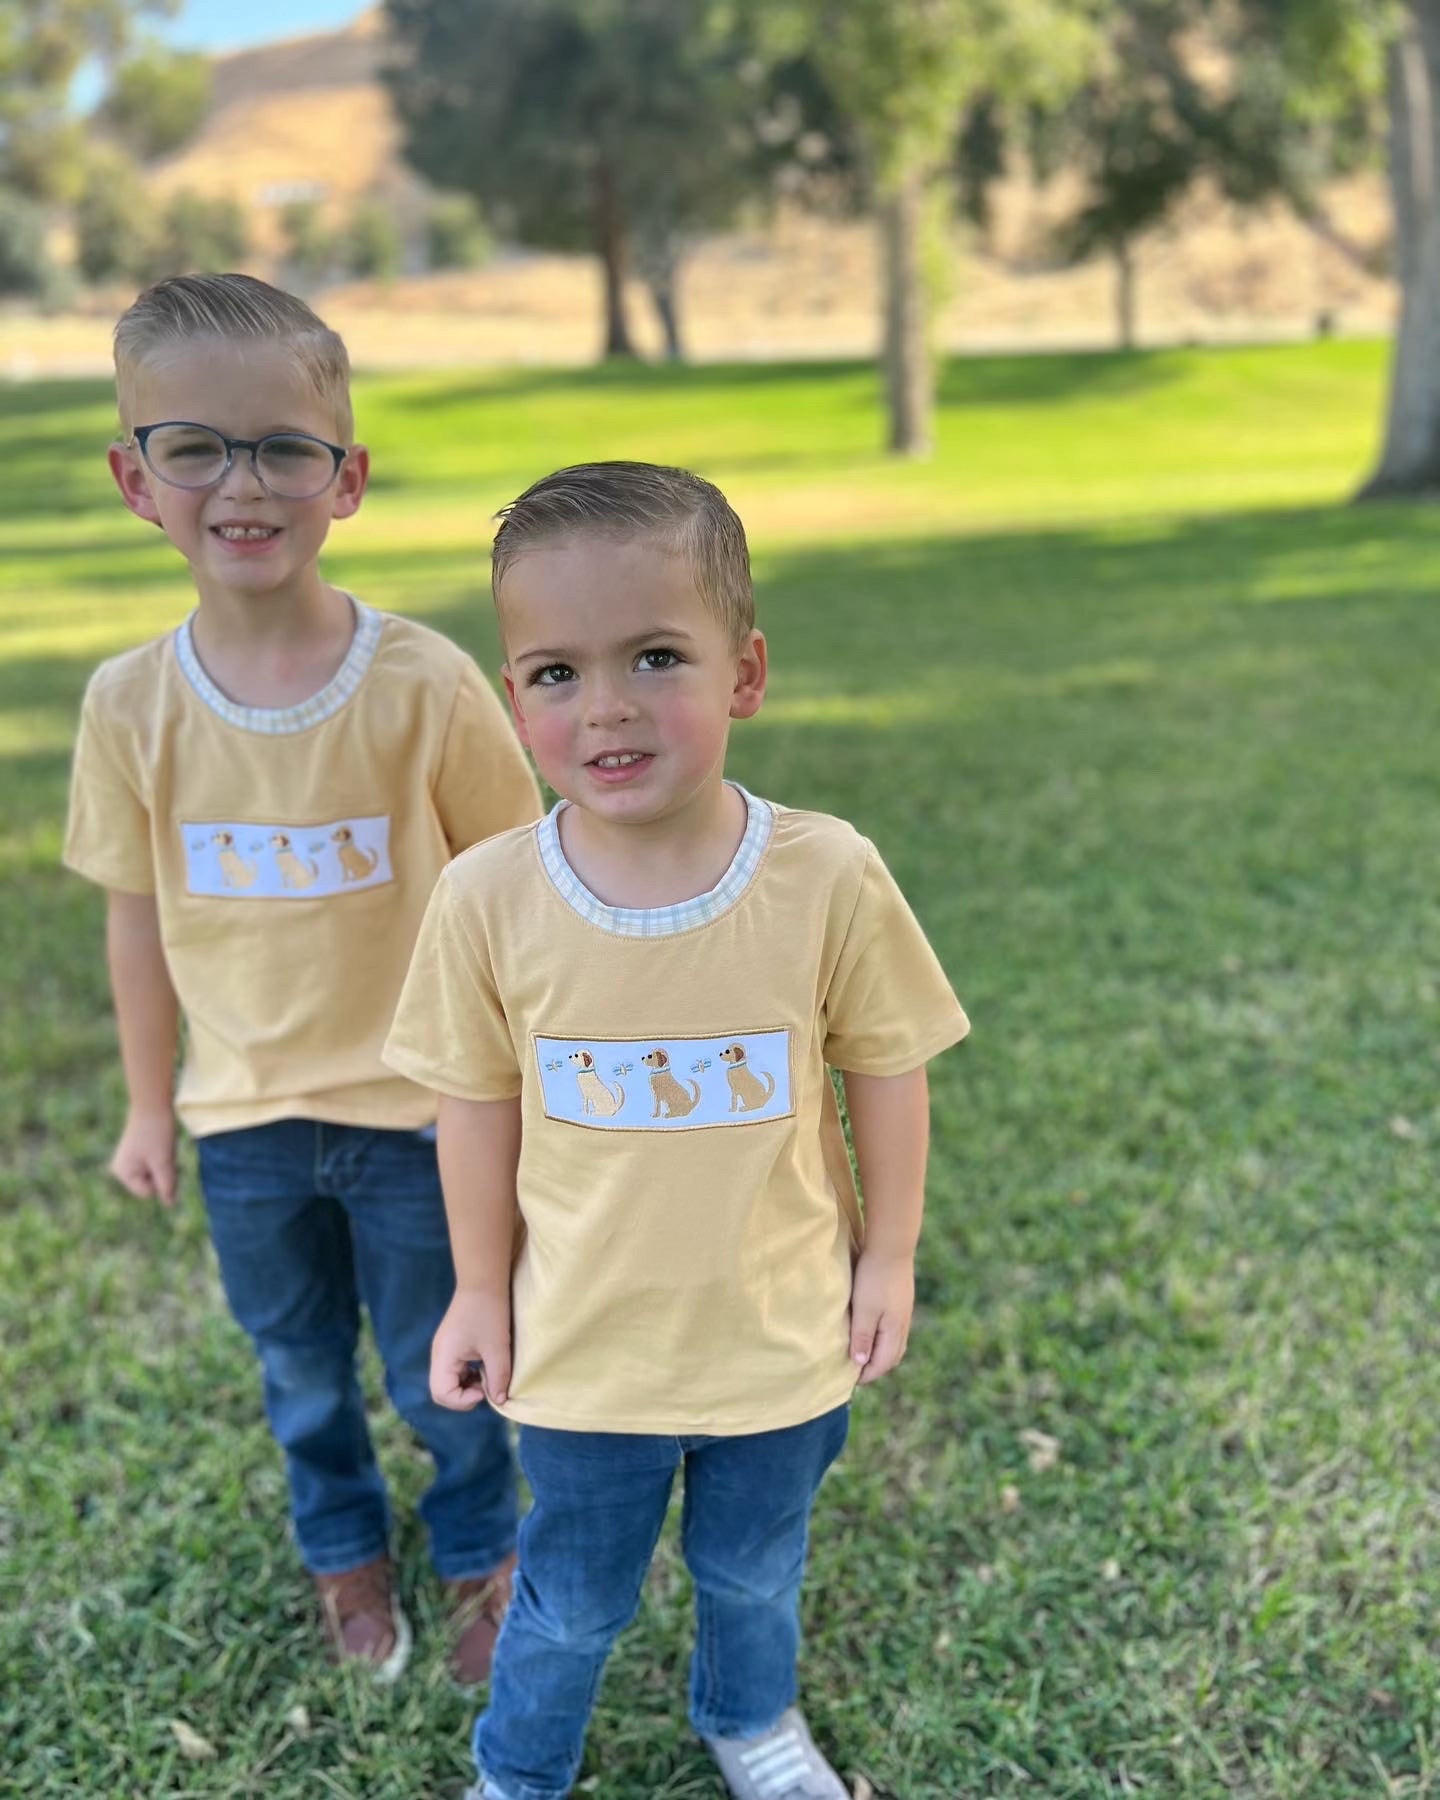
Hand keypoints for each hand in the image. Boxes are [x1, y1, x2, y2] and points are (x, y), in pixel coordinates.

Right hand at [109, 1108, 177, 1205]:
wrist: (152, 1104)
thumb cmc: (157, 1133)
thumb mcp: (163, 1162)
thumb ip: (166, 1185)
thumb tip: (169, 1205)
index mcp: (123, 1173)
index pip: (148, 1192)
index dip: (161, 1180)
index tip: (161, 1159)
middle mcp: (121, 1169)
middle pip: (151, 1184)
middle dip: (162, 1172)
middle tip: (162, 1151)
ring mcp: (129, 1161)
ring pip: (155, 1174)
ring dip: (164, 1164)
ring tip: (161, 1146)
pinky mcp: (137, 1153)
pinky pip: (155, 1164)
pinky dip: (162, 1157)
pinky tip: (161, 1143)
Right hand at [431, 1287, 511, 1410]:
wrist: (484, 1281)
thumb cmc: (489, 1312)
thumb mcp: (497, 1347)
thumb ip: (498, 1377)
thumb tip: (499, 1401)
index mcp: (443, 1357)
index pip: (442, 1394)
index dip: (463, 1400)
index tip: (485, 1388)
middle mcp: (439, 1355)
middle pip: (442, 1390)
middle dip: (465, 1395)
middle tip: (487, 1385)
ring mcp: (445, 1349)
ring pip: (450, 1380)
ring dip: (469, 1384)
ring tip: (489, 1374)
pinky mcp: (453, 1344)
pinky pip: (456, 1369)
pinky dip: (470, 1374)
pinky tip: (486, 1364)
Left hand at [849, 1251, 914, 1384]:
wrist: (892, 1246)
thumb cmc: (874, 1278)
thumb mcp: (864, 1310)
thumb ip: (862, 1337)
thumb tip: (860, 1363)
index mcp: (895, 1331)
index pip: (883, 1364)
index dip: (866, 1375)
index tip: (849, 1379)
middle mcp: (903, 1325)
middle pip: (892, 1357)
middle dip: (875, 1368)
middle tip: (855, 1371)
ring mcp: (904, 1313)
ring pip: (895, 1344)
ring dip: (880, 1353)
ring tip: (862, 1354)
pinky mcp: (902, 1302)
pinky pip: (894, 1330)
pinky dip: (883, 1339)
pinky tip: (872, 1331)